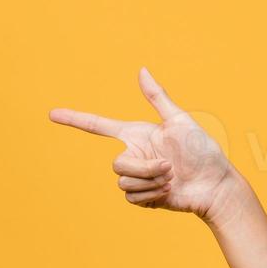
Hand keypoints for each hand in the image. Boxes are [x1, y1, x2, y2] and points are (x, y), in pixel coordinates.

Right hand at [49, 67, 241, 223]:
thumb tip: (142, 70)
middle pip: (117, 164)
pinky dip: (151, 195)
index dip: (75, 119)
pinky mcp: (142, 196)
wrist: (214, 185)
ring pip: (123, 182)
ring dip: (150, 182)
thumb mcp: (180, 121)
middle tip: (170, 167)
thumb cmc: (202, 151)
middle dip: (144, 168)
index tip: (52, 113)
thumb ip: (157, 97)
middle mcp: (134, 155)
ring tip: (172, 179)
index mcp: (138, 135)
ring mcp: (137, 177)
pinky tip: (168, 192)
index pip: (99, 126)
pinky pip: (131, 197)